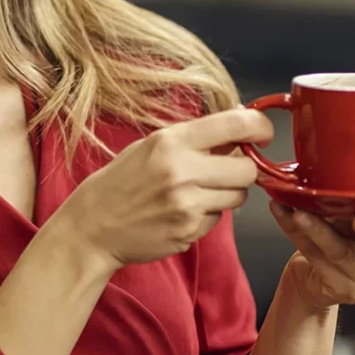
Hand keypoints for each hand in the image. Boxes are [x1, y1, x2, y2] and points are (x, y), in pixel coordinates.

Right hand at [53, 108, 273, 270]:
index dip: (259, 127)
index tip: (262, 134)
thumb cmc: (121, 181)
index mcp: (171, 141)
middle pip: (247, 168)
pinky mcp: (188, 232)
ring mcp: (186, 204)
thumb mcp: (151, 146)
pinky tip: (181, 212)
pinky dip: (207, 216)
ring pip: (238, 197)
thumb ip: (195, 136)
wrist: (93, 225)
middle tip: (226, 170)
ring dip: (226, 194)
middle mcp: (181, 171)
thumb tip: (239, 122)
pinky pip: (218, 220)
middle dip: (243, 169)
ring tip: (196, 192)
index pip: (236, 124)